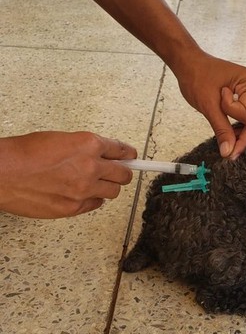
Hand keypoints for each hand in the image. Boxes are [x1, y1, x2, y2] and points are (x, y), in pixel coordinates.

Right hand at [0, 132, 136, 218]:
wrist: (2, 172)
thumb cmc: (24, 153)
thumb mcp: (61, 139)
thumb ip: (86, 147)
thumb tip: (103, 152)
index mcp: (89, 144)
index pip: (123, 151)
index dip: (129, 155)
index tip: (132, 158)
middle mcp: (91, 166)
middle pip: (124, 174)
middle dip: (122, 172)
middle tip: (117, 173)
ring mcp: (84, 189)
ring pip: (113, 192)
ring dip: (107, 187)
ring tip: (93, 184)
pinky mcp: (74, 206)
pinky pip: (96, 205)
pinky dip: (92, 200)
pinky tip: (81, 194)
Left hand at [173, 52, 245, 159]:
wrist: (188, 63)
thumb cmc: (196, 77)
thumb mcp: (208, 105)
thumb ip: (221, 129)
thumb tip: (228, 152)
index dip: (233, 117)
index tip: (218, 104)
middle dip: (244, 135)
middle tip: (230, 154)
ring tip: (232, 142)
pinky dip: (243, 125)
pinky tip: (232, 132)